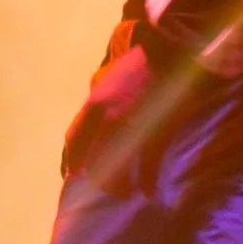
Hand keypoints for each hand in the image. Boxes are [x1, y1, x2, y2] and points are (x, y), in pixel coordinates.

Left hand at [61, 39, 159, 194]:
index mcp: (95, 104)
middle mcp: (106, 118)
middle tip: (104, 188)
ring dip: (119, 185)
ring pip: (116, 167)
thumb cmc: (144, 63)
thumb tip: (97, 108)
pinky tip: (149, 191)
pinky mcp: (154, 132)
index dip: (71, 159)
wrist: (171, 50)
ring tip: (126, 193)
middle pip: (92, 160)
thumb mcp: (113, 77)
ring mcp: (130, 127)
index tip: (72, 174)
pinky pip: (146, 165)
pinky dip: (147, 180)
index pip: (73, 139)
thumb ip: (103, 96)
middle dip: (97, 178)